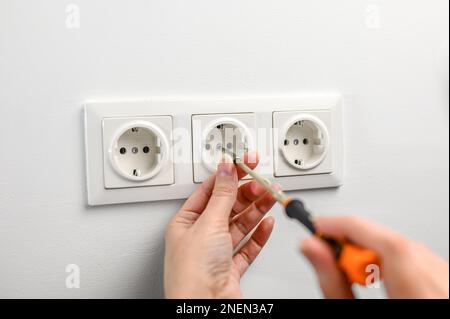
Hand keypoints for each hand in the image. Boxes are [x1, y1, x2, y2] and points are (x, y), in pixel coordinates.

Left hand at [164, 152, 277, 297]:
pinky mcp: (231, 268)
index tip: (245, 162)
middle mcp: (200, 236)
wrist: (204, 308)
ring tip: (272, 195)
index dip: (229, 175)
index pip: (209, 190)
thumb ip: (222, 195)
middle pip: (227, 207)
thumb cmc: (192, 273)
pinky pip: (248, 246)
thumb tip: (227, 169)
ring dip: (257, 209)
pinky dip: (258, 234)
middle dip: (247, 193)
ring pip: (240, 224)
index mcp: (186, 222)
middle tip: (263, 181)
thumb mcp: (208, 223)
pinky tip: (267, 223)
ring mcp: (216, 253)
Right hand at [301, 216, 448, 297]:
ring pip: (410, 250)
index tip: (320, 227)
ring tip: (353, 272)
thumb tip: (311, 249)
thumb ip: (333, 284)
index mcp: (421, 298)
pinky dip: (396, 262)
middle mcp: (443, 289)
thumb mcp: (355, 317)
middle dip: (357, 241)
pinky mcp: (449, 286)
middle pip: (397, 245)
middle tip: (328, 251)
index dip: (348, 227)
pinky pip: (422, 262)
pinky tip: (379, 276)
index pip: (386, 243)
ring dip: (376, 252)